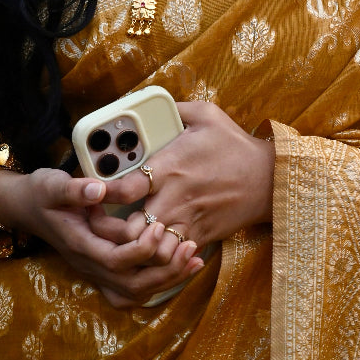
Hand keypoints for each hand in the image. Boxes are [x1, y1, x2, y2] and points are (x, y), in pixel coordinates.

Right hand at [0, 166, 203, 307]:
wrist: (28, 207)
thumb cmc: (41, 193)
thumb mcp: (52, 185)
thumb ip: (74, 189)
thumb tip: (98, 190)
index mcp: (80, 244)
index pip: (116, 260)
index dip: (141, 249)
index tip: (158, 225)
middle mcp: (89, 265)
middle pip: (132, 284)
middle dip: (164, 269)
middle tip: (190, 245)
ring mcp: (96, 271)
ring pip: (136, 290)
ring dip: (168, 278)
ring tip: (194, 256)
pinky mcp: (104, 269)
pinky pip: (134, 287)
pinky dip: (160, 280)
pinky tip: (181, 265)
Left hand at [93, 101, 274, 254]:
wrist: (269, 179)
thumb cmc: (235, 145)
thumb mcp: (207, 115)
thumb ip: (175, 108)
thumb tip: (154, 104)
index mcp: (171, 168)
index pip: (126, 187)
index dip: (102, 191)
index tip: (90, 189)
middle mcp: (174, 199)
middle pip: (130, 228)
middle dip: (110, 228)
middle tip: (97, 219)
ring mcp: (187, 222)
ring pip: (148, 249)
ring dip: (132, 245)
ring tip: (118, 236)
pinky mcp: (199, 236)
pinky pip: (171, 255)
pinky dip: (157, 254)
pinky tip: (148, 245)